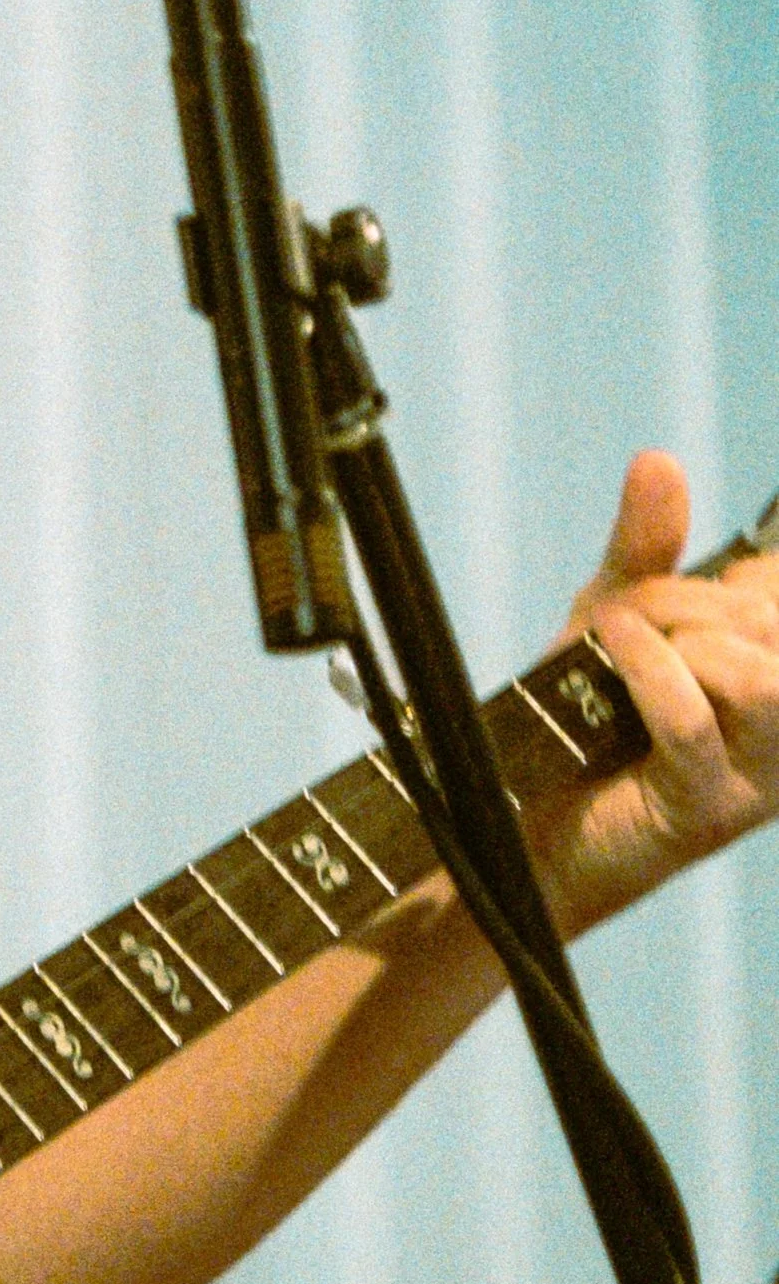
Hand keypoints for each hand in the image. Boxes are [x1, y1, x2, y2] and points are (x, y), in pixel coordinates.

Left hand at [534, 452, 778, 933]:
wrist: (528, 821)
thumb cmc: (581, 721)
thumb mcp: (613, 618)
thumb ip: (646, 549)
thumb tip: (659, 462)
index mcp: (778, 679)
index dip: (747, 576)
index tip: (686, 587)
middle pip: (777, 629)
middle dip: (690, 597)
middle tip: (628, 613)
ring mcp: (756, 777)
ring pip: (763, 677)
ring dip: (678, 635)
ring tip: (620, 643)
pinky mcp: (705, 811)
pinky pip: (695, 720)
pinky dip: (649, 667)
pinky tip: (609, 648)